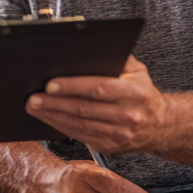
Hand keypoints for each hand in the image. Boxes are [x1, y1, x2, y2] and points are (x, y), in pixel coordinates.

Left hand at [26, 55, 166, 155]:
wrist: (160, 126)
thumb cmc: (142, 92)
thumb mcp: (138, 71)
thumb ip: (119, 58)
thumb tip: (93, 46)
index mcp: (135, 93)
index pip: (99, 88)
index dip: (73, 87)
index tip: (50, 84)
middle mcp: (128, 115)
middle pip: (84, 109)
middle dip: (55, 103)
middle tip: (33, 98)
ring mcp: (119, 134)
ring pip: (79, 125)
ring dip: (53, 116)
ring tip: (34, 107)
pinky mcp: (110, 146)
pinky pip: (81, 136)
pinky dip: (61, 127)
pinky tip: (48, 118)